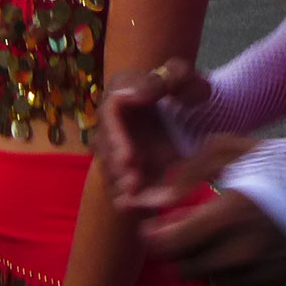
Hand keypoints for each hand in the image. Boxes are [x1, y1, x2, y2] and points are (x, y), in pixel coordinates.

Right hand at [96, 59, 211, 207]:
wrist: (178, 101)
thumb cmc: (180, 84)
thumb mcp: (180, 74)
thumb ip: (169, 76)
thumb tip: (137, 96)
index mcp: (120, 94)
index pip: (110, 115)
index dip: (117, 139)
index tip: (130, 159)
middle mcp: (112, 121)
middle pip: (106, 146)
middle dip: (117, 169)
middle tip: (133, 186)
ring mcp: (117, 144)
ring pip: (109, 167)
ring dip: (119, 185)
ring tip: (134, 204)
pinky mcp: (128, 165)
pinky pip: (119, 182)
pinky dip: (126, 196)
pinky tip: (136, 210)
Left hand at [134, 136, 285, 285]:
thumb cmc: (273, 160)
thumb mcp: (224, 150)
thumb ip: (184, 176)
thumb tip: (155, 201)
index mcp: (229, 214)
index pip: (174, 244)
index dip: (154, 238)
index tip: (150, 227)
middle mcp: (246, 251)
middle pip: (188, 269)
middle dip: (174, 252)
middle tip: (176, 231)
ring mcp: (265, 271)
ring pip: (212, 281)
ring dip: (201, 262)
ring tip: (207, 236)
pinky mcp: (281, 283)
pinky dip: (229, 274)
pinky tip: (232, 249)